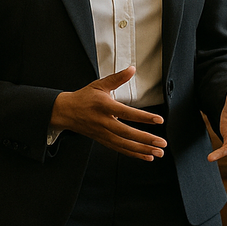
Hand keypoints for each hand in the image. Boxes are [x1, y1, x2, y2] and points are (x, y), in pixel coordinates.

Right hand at [50, 67, 165, 159]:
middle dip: (146, 139)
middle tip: (161, 143)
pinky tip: (146, 156)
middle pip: (127, 133)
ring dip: (142, 150)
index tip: (159, 120)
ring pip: (124, 144)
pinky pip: (120, 149)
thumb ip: (118, 78)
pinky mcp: (103, 140)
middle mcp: (104, 122)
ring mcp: (103, 133)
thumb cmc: (83, 98)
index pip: (126, 113)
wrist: (65, 112)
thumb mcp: (99, 85)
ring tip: (158, 152)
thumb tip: (132, 69)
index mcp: (104, 106)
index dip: (143, 117)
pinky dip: (134, 154)